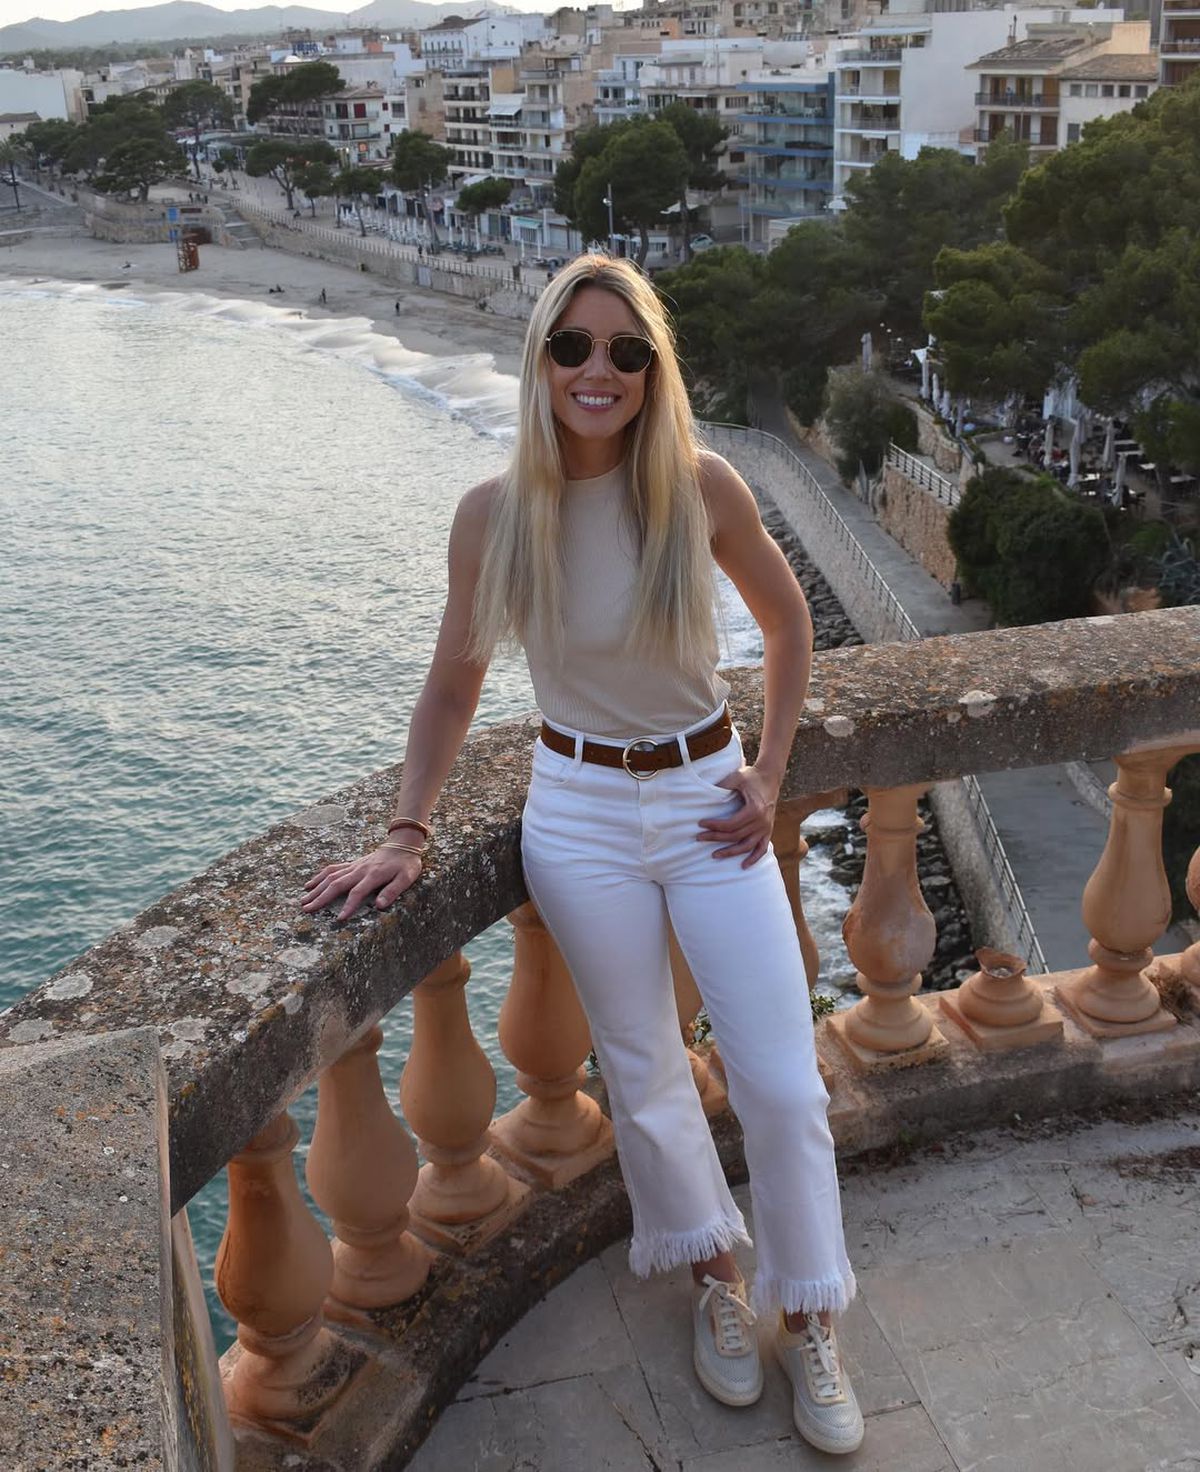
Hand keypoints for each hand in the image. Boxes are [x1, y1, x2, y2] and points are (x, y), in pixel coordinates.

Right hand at [301, 846, 422, 920]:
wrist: (402, 845)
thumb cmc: (406, 864)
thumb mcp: (406, 878)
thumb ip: (393, 891)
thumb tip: (379, 906)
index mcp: (373, 875)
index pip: (357, 892)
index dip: (348, 906)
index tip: (339, 919)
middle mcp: (360, 870)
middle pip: (337, 884)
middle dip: (321, 898)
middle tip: (307, 909)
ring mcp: (354, 866)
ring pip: (330, 876)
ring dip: (316, 888)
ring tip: (303, 900)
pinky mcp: (351, 864)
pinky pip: (332, 869)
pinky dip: (319, 877)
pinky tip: (309, 885)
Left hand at [697, 764, 779, 867]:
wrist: (770, 777)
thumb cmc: (751, 776)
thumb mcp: (737, 776)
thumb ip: (723, 784)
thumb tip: (705, 794)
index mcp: (755, 809)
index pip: (731, 824)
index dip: (715, 826)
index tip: (700, 824)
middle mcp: (762, 821)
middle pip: (736, 836)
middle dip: (716, 838)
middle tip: (699, 838)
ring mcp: (766, 827)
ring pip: (747, 846)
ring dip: (731, 852)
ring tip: (714, 855)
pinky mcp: (768, 830)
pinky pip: (762, 848)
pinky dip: (754, 858)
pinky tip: (744, 866)